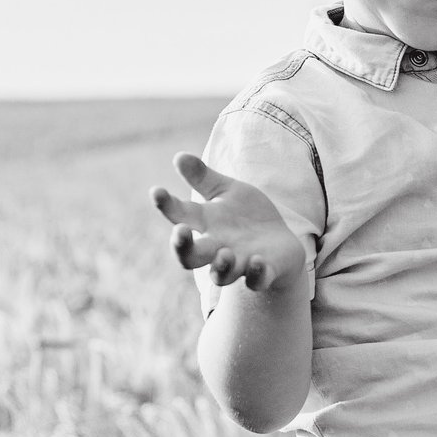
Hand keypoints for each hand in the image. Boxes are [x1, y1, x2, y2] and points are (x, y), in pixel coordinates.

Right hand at [151, 153, 307, 292]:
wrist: (280, 244)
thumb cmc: (246, 216)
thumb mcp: (227, 191)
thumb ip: (203, 177)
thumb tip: (178, 156)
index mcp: (205, 224)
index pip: (179, 215)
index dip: (166, 205)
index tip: (156, 190)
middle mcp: (217, 247)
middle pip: (189, 256)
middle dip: (182, 247)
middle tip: (181, 232)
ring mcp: (239, 263)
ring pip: (221, 275)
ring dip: (221, 266)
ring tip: (225, 253)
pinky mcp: (263, 273)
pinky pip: (257, 280)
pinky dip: (256, 274)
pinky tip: (258, 261)